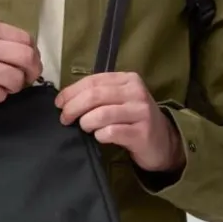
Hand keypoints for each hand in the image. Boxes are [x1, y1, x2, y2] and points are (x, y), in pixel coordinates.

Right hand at [0, 18, 42, 104]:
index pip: (25, 39)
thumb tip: (24, 48)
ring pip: (15, 80)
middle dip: (32, 70)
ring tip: (7, 84)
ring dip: (16, 85)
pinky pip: (0, 95)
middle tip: (28, 76)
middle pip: (26, 58)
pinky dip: (1, 95)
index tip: (31, 59)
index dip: (33, 51)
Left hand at [54, 72, 184, 172]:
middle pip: (95, 96)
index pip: (93, 81)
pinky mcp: (142, 133)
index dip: (72, 91)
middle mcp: (136, 92)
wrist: (163, 141)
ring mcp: (141, 112)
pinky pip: (111, 132)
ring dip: (86, 122)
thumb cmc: (134, 119)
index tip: (59, 103)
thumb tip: (65, 99)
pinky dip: (100, 135)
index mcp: (128, 79)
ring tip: (84, 128)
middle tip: (65, 119)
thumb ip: (98, 95)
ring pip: (101, 114)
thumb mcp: (120, 100)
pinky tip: (100, 137)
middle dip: (73, 107)